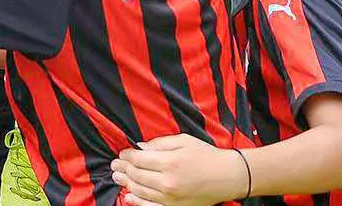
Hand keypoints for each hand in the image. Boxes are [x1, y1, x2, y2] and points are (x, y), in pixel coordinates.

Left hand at [111, 135, 248, 205]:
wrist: (227, 177)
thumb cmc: (206, 156)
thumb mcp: (184, 141)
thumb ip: (160, 143)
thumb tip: (140, 147)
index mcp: (170, 162)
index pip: (139, 159)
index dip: (127, 155)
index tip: (122, 153)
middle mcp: (168, 182)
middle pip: (137, 175)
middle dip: (123, 169)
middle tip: (114, 165)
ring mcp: (170, 198)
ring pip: (140, 191)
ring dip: (126, 183)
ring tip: (118, 177)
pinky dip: (137, 202)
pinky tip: (128, 197)